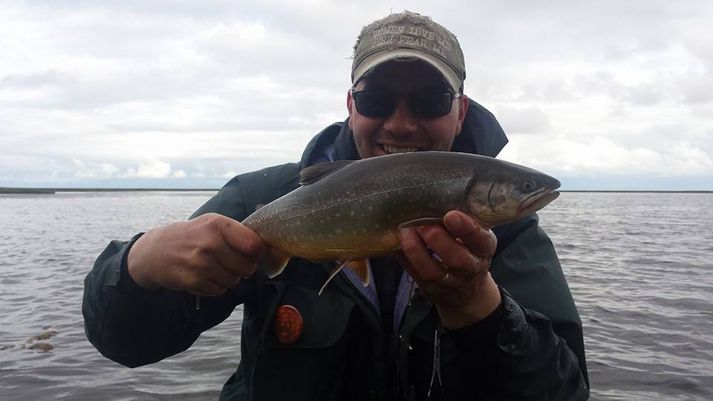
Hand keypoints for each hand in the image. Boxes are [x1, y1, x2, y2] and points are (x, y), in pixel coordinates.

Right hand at [127, 213, 265, 295]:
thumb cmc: (192, 235)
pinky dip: (216, 286)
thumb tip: (268, 248)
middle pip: (247, 267)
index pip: (254, 245)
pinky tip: (204, 275)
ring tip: (215, 267)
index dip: (258, 253)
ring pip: (234, 280)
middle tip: (231, 261)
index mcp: (218, 225)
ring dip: (230, 277)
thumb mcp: (213, 223)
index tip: (253, 253)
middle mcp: (210, 244)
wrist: (156, 251)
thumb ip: (239, 233)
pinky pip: (220, 290)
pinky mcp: (194, 281)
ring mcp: (201, 264)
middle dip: (244, 267)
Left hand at [398, 210, 500, 328]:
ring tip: (404, 230)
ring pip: (432, 271)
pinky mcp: (430, 290)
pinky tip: (395, 241)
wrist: (467, 289)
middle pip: (457, 259)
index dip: (467, 228)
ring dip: (415, 250)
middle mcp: (470, 267)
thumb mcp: (475, 235)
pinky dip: (403, 257)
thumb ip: (464, 219)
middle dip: (437, 239)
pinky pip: (414, 274)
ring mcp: (449, 282)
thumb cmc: (468, 248)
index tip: (451, 215)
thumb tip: (436, 193)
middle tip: (422, 223)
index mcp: (484, 248)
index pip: (481, 239)